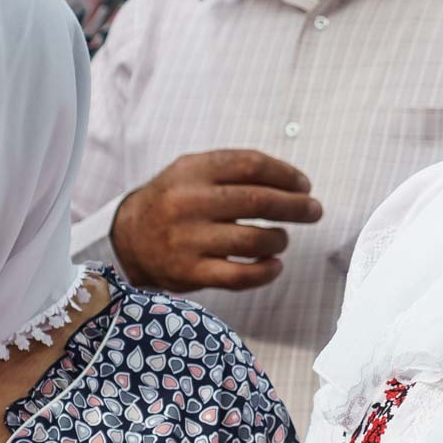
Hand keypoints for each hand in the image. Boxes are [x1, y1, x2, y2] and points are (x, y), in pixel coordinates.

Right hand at [110, 150, 322, 291]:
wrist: (127, 238)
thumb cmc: (176, 202)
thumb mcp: (193, 172)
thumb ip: (235, 171)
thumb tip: (294, 184)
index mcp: (191, 171)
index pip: (251, 165)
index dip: (286, 174)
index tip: (304, 185)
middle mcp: (188, 203)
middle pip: (258, 201)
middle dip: (296, 206)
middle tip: (314, 210)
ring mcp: (187, 240)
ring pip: (253, 241)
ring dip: (279, 239)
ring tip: (281, 238)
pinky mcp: (189, 273)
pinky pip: (240, 276)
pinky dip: (266, 272)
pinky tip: (274, 265)